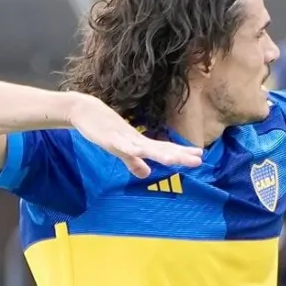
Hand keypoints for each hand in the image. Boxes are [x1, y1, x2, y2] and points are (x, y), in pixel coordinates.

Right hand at [66, 93, 202, 177]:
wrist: (86, 110)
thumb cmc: (105, 129)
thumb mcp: (120, 150)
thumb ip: (133, 162)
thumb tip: (147, 174)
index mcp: (140, 143)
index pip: (165, 150)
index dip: (181, 153)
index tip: (199, 156)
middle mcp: (136, 140)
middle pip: (161, 149)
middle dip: (179, 154)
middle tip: (198, 159)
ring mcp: (124, 138)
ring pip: (144, 147)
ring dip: (159, 153)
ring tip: (174, 160)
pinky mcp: (110, 138)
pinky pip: (121, 144)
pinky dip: (129, 149)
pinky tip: (138, 152)